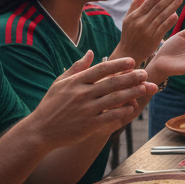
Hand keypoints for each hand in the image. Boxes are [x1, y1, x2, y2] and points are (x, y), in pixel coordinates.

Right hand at [30, 53, 156, 147]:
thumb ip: (77, 67)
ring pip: (114, 98)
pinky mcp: (89, 125)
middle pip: (111, 83)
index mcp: (76, 82)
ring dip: (132, 92)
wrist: (39, 131)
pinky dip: (122, 111)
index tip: (132, 61)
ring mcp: (86, 110)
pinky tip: (132, 106)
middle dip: (131, 77)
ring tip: (144, 87)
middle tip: (145, 73)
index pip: (101, 69)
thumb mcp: (60, 83)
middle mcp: (82, 94)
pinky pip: (110, 116)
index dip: (118, 64)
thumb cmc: (50, 105)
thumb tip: (91, 52)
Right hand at [118, 0, 183, 63]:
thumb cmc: (129, 34)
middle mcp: (141, 22)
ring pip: (162, 16)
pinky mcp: (153, 40)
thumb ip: (135, 4)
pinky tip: (177, 14)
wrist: (128, 53)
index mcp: (135, 15)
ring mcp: (147, 31)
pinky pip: (163, 28)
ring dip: (173, 6)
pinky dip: (170, 21)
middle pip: (158, 6)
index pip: (151, 0)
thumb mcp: (128, 19)